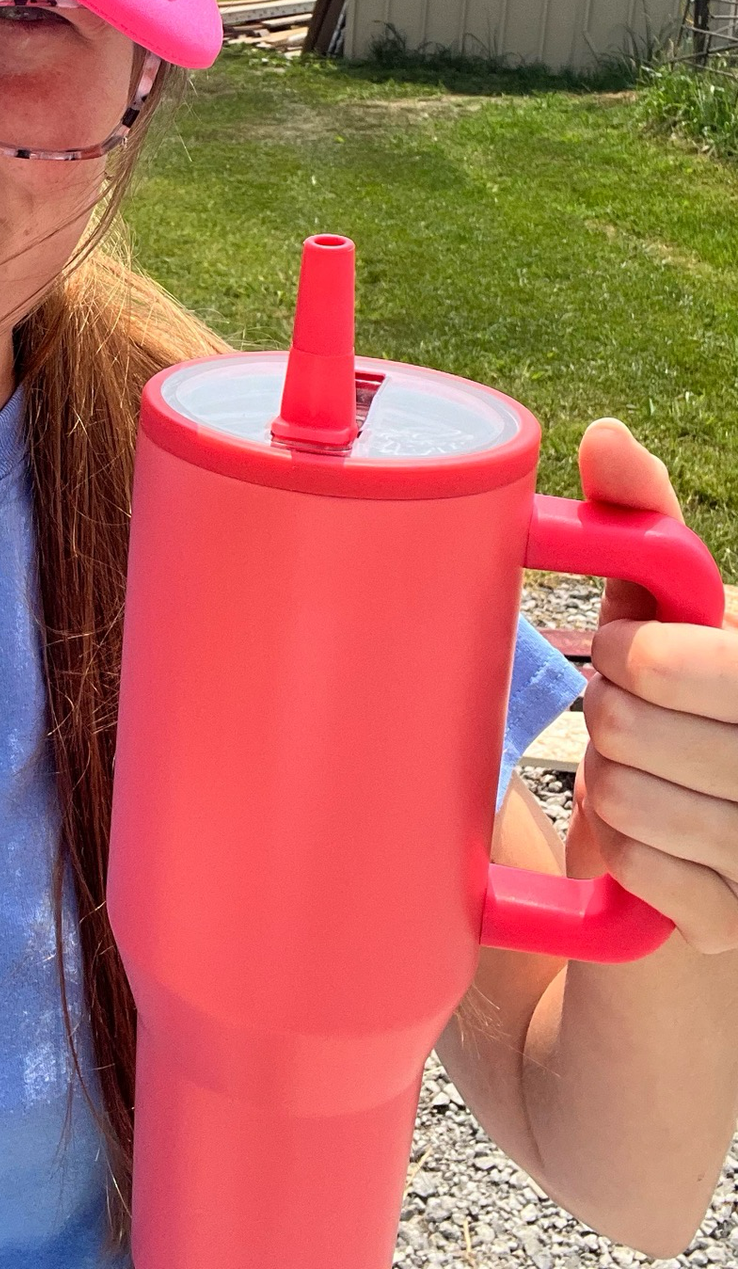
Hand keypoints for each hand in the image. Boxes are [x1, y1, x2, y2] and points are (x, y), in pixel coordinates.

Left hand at [570, 418, 737, 953]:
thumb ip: (644, 525)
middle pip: (636, 719)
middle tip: (622, 716)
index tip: (622, 653)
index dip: (640, 653)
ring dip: (607, 783)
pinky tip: (647, 845)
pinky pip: (638, 870)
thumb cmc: (672, 717)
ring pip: (627, 794)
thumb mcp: (662, 616)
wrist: (681, 872)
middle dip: (607, 712)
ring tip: (640, 778)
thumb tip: (605, 433)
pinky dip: (619, 853)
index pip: (701, 657)